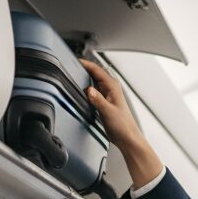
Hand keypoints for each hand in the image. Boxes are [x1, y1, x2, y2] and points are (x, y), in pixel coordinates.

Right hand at [79, 60, 162, 185]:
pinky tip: (81, 91)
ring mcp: (108, 94)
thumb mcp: (108, 112)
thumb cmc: (123, 126)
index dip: (85, 64)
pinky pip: (93, 90)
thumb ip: (98, 100)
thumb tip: (89, 90)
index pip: (96, 69)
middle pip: (94, 73)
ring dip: (85, 77)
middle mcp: (111, 88)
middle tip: (70, 66)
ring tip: (73, 75)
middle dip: (83, 68)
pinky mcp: (104, 102)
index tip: (74, 60)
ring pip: (94, 81)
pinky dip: (87, 88)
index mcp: (112, 86)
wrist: (127, 138)